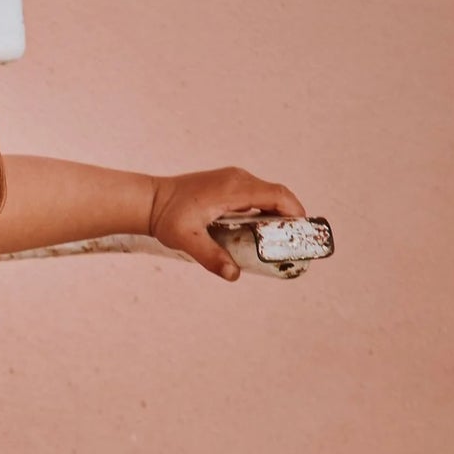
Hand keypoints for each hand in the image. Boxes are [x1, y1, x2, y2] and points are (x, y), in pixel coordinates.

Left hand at [148, 167, 307, 281]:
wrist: (150, 200)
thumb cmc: (167, 217)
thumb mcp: (186, 240)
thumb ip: (211, 257)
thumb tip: (233, 274)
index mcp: (233, 188)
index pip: (277, 195)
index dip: (295, 212)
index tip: (303, 231)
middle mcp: (237, 179)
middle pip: (277, 194)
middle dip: (290, 216)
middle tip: (296, 242)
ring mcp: (233, 179)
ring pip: (267, 194)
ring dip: (277, 213)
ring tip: (281, 240)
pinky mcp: (229, 184)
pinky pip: (256, 194)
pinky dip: (264, 210)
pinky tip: (261, 231)